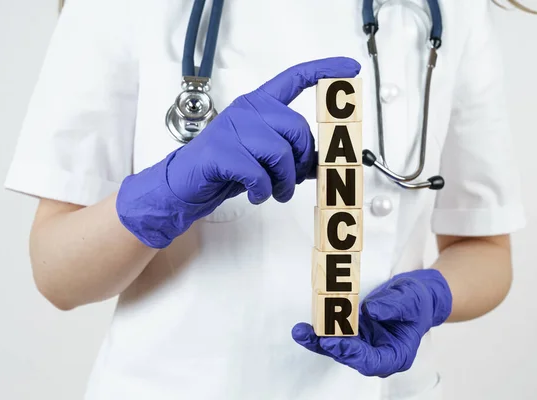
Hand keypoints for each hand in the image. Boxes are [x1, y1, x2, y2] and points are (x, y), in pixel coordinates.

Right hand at [116, 57, 360, 247]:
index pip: (295, 78)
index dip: (324, 71)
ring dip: (283, 182)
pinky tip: (255, 193)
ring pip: (280, 153)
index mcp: (259, 105)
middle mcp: (247, 110)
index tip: (350, 68)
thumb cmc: (227, 168)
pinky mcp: (221, 151)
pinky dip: (262, 191)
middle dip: (302, 161)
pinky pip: (259, 173)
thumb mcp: (265, 158)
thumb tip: (321, 162)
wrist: (186, 184)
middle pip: (297, 128)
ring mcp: (232, 128)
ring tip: (275, 192)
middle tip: (292, 181)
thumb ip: (291, 154)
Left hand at [292, 269, 451, 376]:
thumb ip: (392, 306)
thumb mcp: (410, 299)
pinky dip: (319, 332)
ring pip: (338, 348)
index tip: (334, 343)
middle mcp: (377, 354)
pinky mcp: (354, 334)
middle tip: (309, 334)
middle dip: (328, 346)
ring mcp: (364, 345)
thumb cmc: (417, 302)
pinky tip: (305, 327)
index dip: (351, 354)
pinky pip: (334, 335)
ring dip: (317, 341)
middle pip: (350, 357)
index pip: (371, 362)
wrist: (415, 296)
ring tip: (300, 331)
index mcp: (396, 355)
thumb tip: (370, 310)